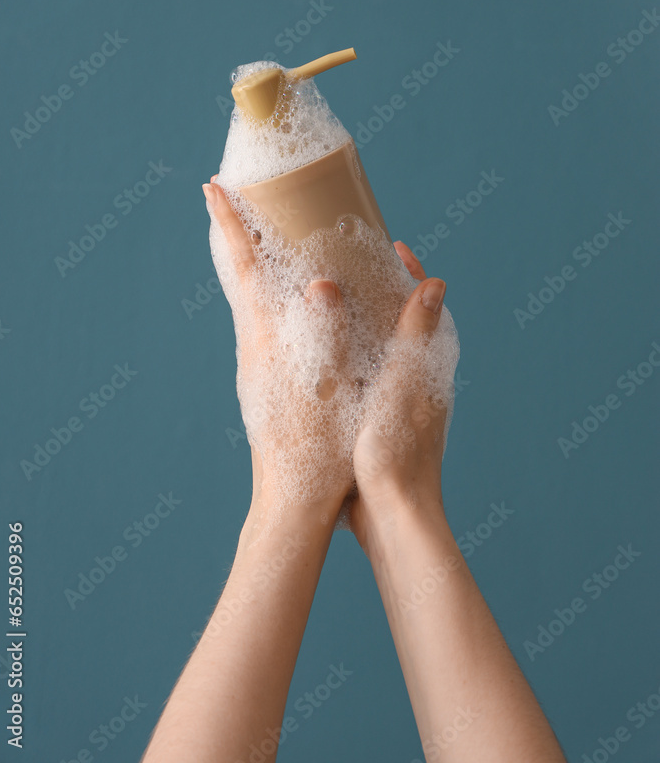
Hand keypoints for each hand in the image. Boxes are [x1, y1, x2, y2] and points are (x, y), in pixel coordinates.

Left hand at [203, 178, 354, 523]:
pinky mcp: (265, 378)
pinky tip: (287, 297)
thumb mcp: (334, 390)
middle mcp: (255, 345)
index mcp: (269, 340)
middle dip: (233, 233)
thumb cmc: (319, 450)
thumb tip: (321, 283)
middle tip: (236, 197)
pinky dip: (265, 290)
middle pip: (238, 275)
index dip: (228, 225)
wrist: (293, 502)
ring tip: (261, 232)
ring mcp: (257, 362)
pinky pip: (261, 317)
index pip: (245, 268)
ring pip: (248, 297)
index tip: (213, 187)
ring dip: (249, 260)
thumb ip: (330, 334)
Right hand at [348, 243, 447, 554]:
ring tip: (336, 300)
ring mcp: (401, 403)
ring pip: (384, 350)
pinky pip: (367, 377)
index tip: (390, 244)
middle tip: (356, 265)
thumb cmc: (399, 452)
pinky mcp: (381, 424)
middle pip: (403, 323)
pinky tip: (326, 357)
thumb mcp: (402, 383)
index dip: (408, 273)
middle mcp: (419, 380)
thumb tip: (436, 283)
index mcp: (427, 366)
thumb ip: (415, 335)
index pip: (422, 305)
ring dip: (366, 323)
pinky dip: (353, 356)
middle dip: (385, 292)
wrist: (394, 517)